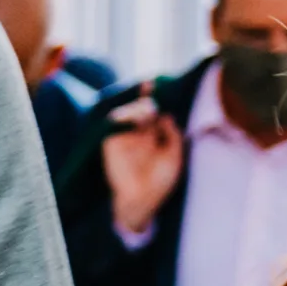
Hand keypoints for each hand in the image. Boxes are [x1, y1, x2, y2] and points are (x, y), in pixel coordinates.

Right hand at [102, 104, 186, 235]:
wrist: (141, 201)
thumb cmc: (160, 182)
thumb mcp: (174, 157)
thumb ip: (172, 135)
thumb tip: (167, 115)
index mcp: (154, 136)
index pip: (155, 111)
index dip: (154, 97)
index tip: (155, 84)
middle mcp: (139, 133)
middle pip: (141, 108)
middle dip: (146, 101)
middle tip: (153, 103)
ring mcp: (125, 137)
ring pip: (128, 113)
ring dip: (137, 108)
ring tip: (147, 111)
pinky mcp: (112, 142)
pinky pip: (115, 124)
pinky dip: (124, 117)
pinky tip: (134, 118)